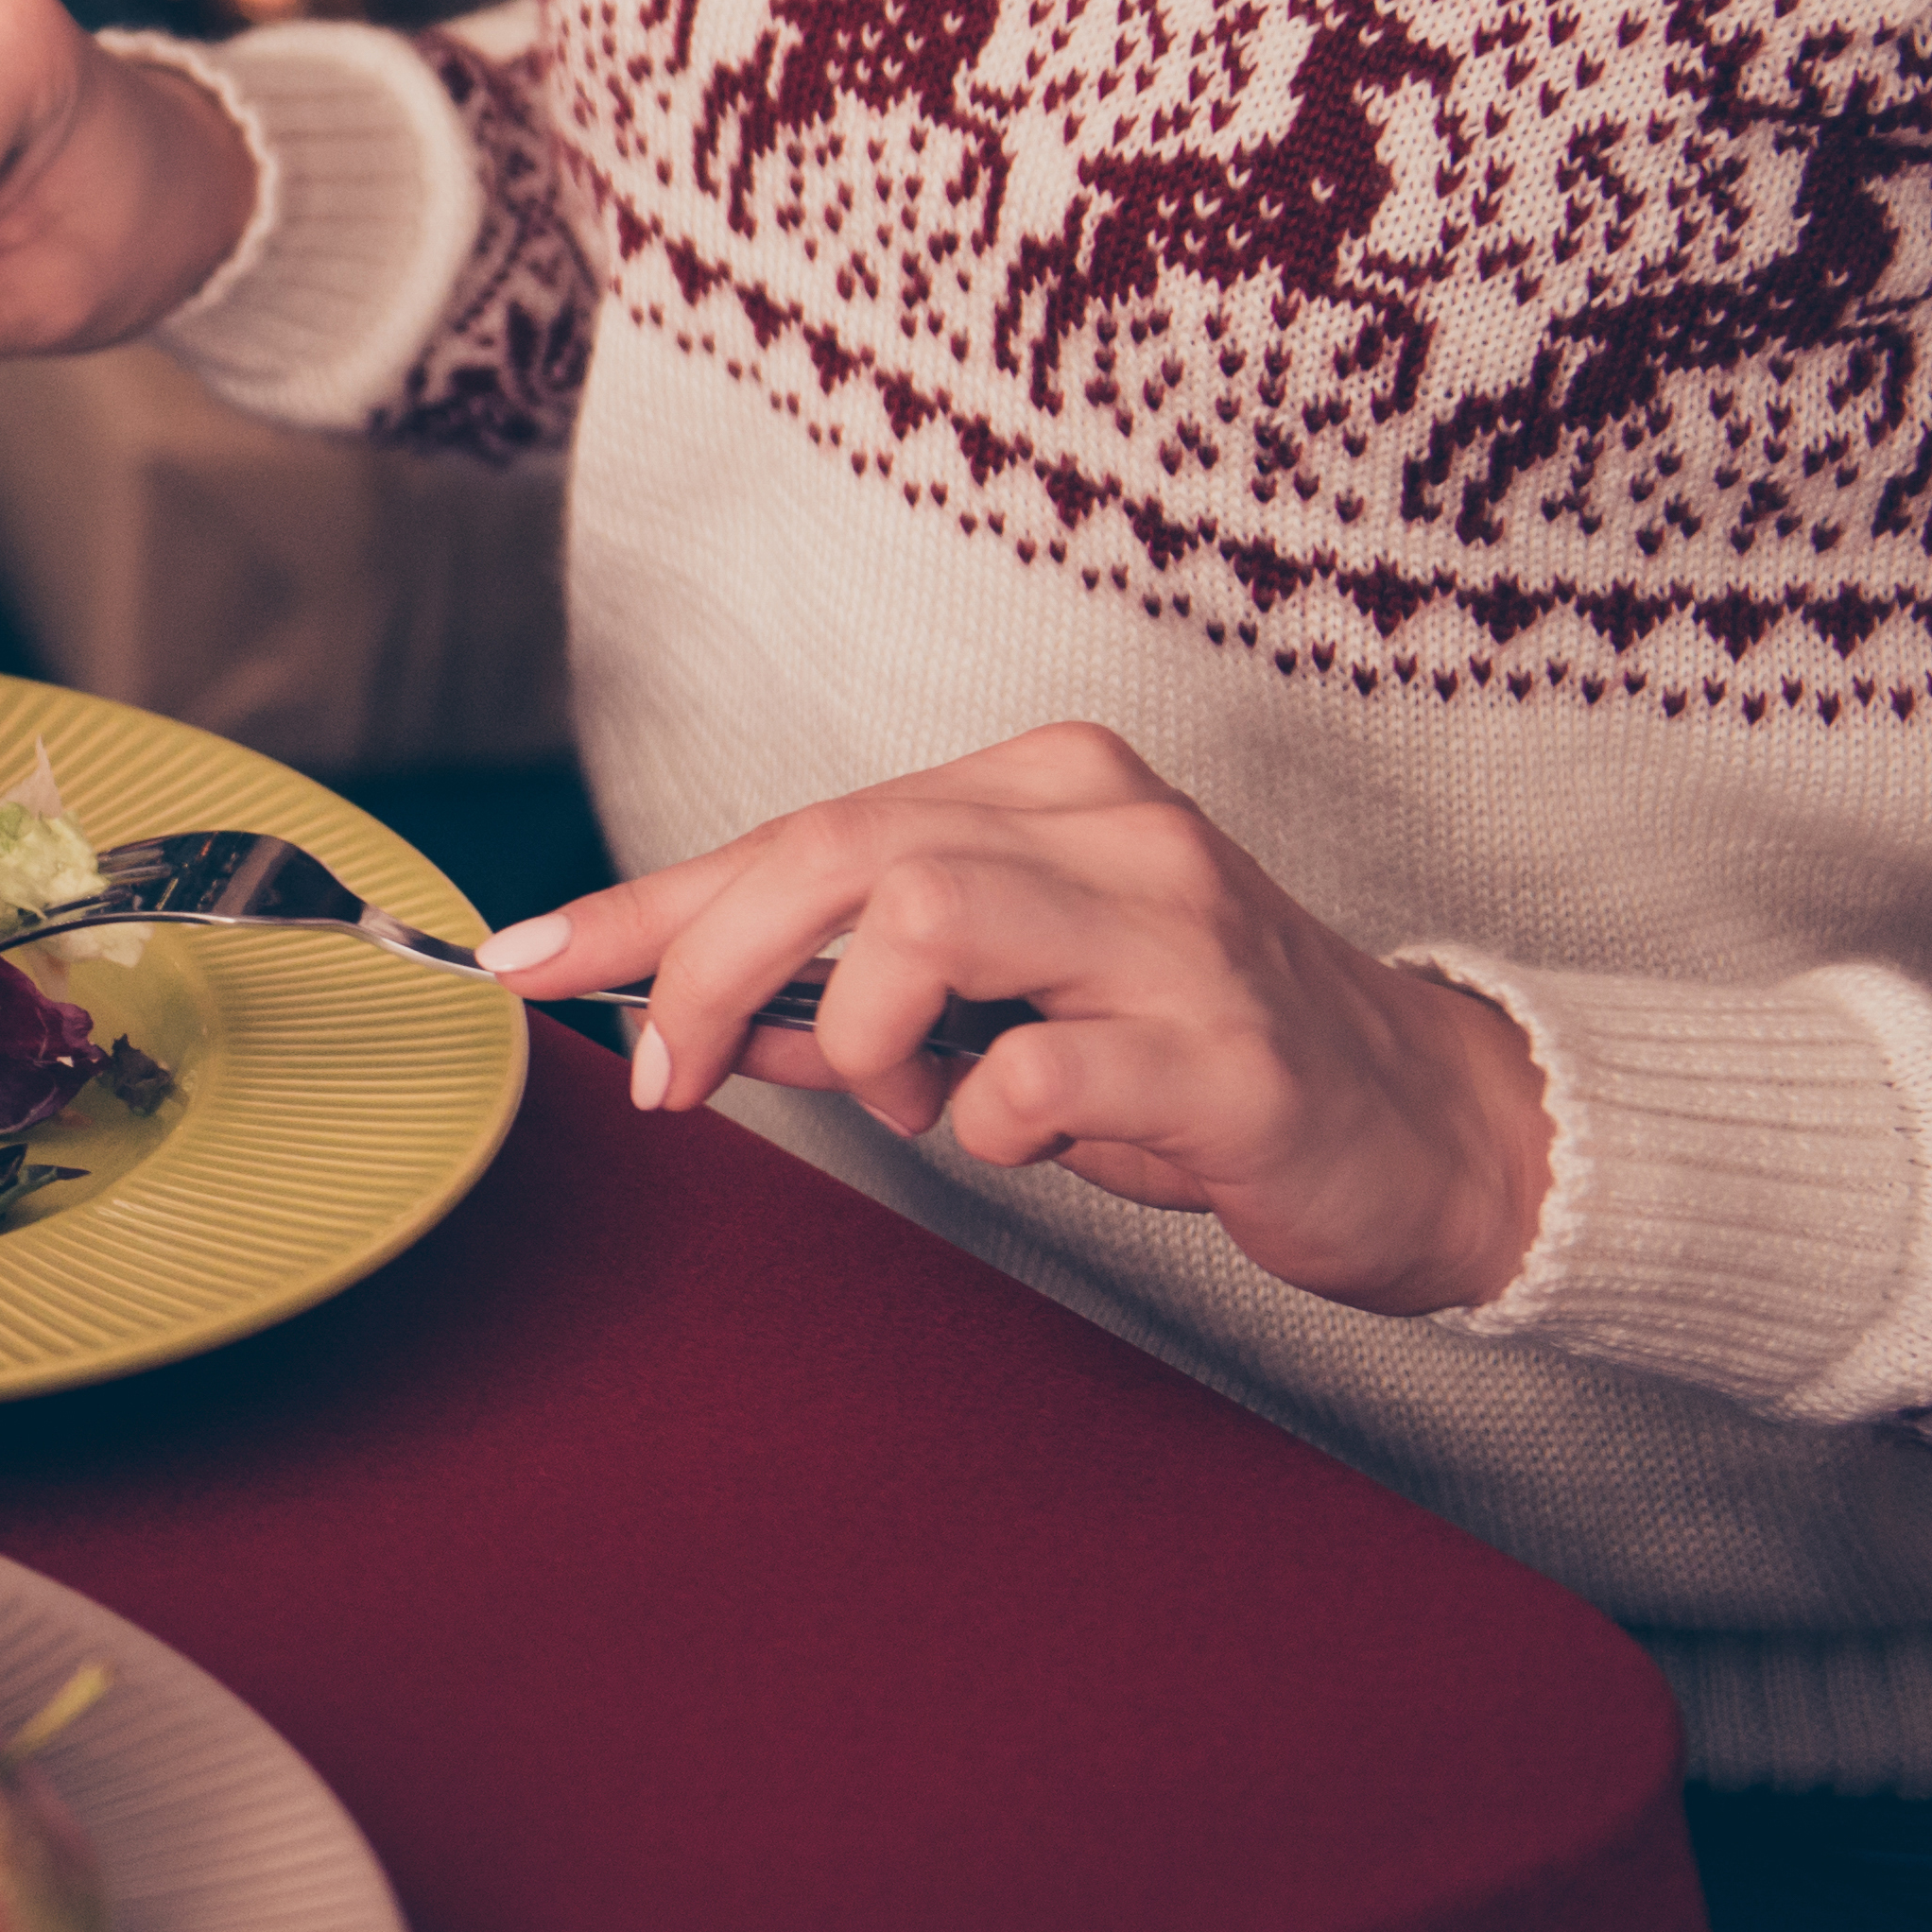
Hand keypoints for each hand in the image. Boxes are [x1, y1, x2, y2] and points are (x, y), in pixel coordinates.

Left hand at [476, 724, 1557, 1318]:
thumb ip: (845, 998)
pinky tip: (1022, 1139)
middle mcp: (1107, 827)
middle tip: (664, 1078)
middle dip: (702, 964)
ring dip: (859, 1033)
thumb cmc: (1185, 1065)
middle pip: (840, 854)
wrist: (1418, 1131)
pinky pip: (1038, 1074)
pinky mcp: (1227, 1051)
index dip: (641, 905)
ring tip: (905, 1098)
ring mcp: (1175, 928)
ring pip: (923, 916)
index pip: (798, 831)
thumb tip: (677, 1009)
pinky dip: (985, 1124)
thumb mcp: (1000, 1010)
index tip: (512, 961)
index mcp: (1040, 792)